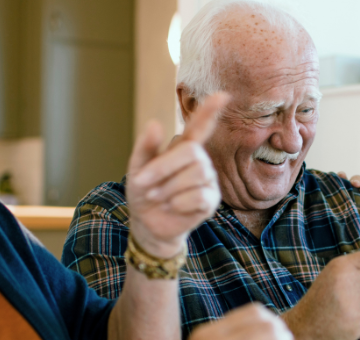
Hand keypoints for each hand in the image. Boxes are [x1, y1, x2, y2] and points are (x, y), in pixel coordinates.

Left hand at [126, 92, 231, 256]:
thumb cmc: (144, 192)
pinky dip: (179, 203)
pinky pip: (199, 196)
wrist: (148, 224)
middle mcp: (200, 161)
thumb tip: (155, 123)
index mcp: (183, 149)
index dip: (210, 111)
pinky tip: (172, 207)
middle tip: (144, 184)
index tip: (222, 95)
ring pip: (195, 175)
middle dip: (163, 169)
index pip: (199, 127)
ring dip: (168, 188)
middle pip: (190, 153)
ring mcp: (208, 180)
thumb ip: (145, 147)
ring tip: (157, 197)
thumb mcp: (137, 168)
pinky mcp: (211, 200)